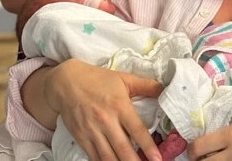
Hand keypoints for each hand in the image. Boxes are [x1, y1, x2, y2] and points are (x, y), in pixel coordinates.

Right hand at [46, 60, 162, 160]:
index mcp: (119, 105)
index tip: (158, 159)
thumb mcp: (124, 78)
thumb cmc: (98, 79)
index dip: (148, 146)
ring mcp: (92, 131)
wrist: (67, 83)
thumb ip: (146, 85)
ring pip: (108, 157)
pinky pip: (94, 157)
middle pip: (123, 148)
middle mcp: (106, 121)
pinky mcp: (81, 139)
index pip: (136, 129)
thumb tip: (165, 89)